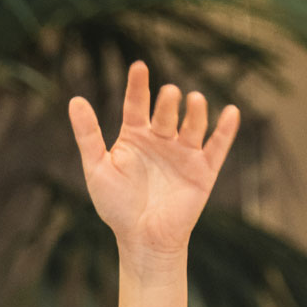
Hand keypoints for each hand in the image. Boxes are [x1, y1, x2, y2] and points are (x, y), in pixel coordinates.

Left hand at [68, 62, 238, 274]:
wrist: (141, 239)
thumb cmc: (116, 207)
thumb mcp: (96, 168)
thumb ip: (87, 135)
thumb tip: (75, 100)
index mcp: (135, 136)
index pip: (136, 103)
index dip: (138, 85)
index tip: (139, 66)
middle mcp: (161, 139)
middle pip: (166, 112)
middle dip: (168, 103)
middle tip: (169, 94)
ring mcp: (183, 153)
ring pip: (192, 125)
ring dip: (195, 111)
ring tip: (194, 99)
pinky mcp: (203, 170)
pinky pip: (217, 147)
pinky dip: (225, 131)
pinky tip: (231, 113)